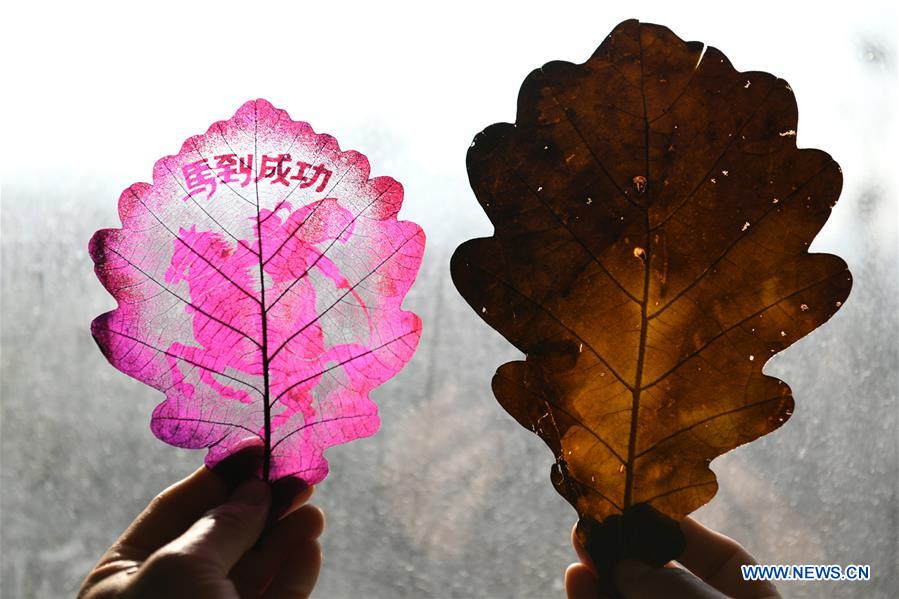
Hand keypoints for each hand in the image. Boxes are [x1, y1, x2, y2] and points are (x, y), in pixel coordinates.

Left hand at [78, 460, 323, 598]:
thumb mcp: (182, 568)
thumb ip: (224, 523)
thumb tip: (254, 487)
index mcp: (124, 581)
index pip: (174, 512)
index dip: (219, 476)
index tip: (259, 446)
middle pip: (220, 537)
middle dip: (259, 502)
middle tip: (297, 470)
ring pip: (251, 569)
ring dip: (283, 532)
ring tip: (310, 501)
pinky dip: (294, 569)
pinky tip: (308, 539)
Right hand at [565, 517, 779, 597]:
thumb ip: (676, 588)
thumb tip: (627, 563)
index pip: (723, 559)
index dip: (682, 527)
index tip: (640, 501)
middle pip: (668, 578)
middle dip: (631, 549)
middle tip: (596, 519)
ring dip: (604, 574)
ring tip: (580, 544)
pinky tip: (577, 582)